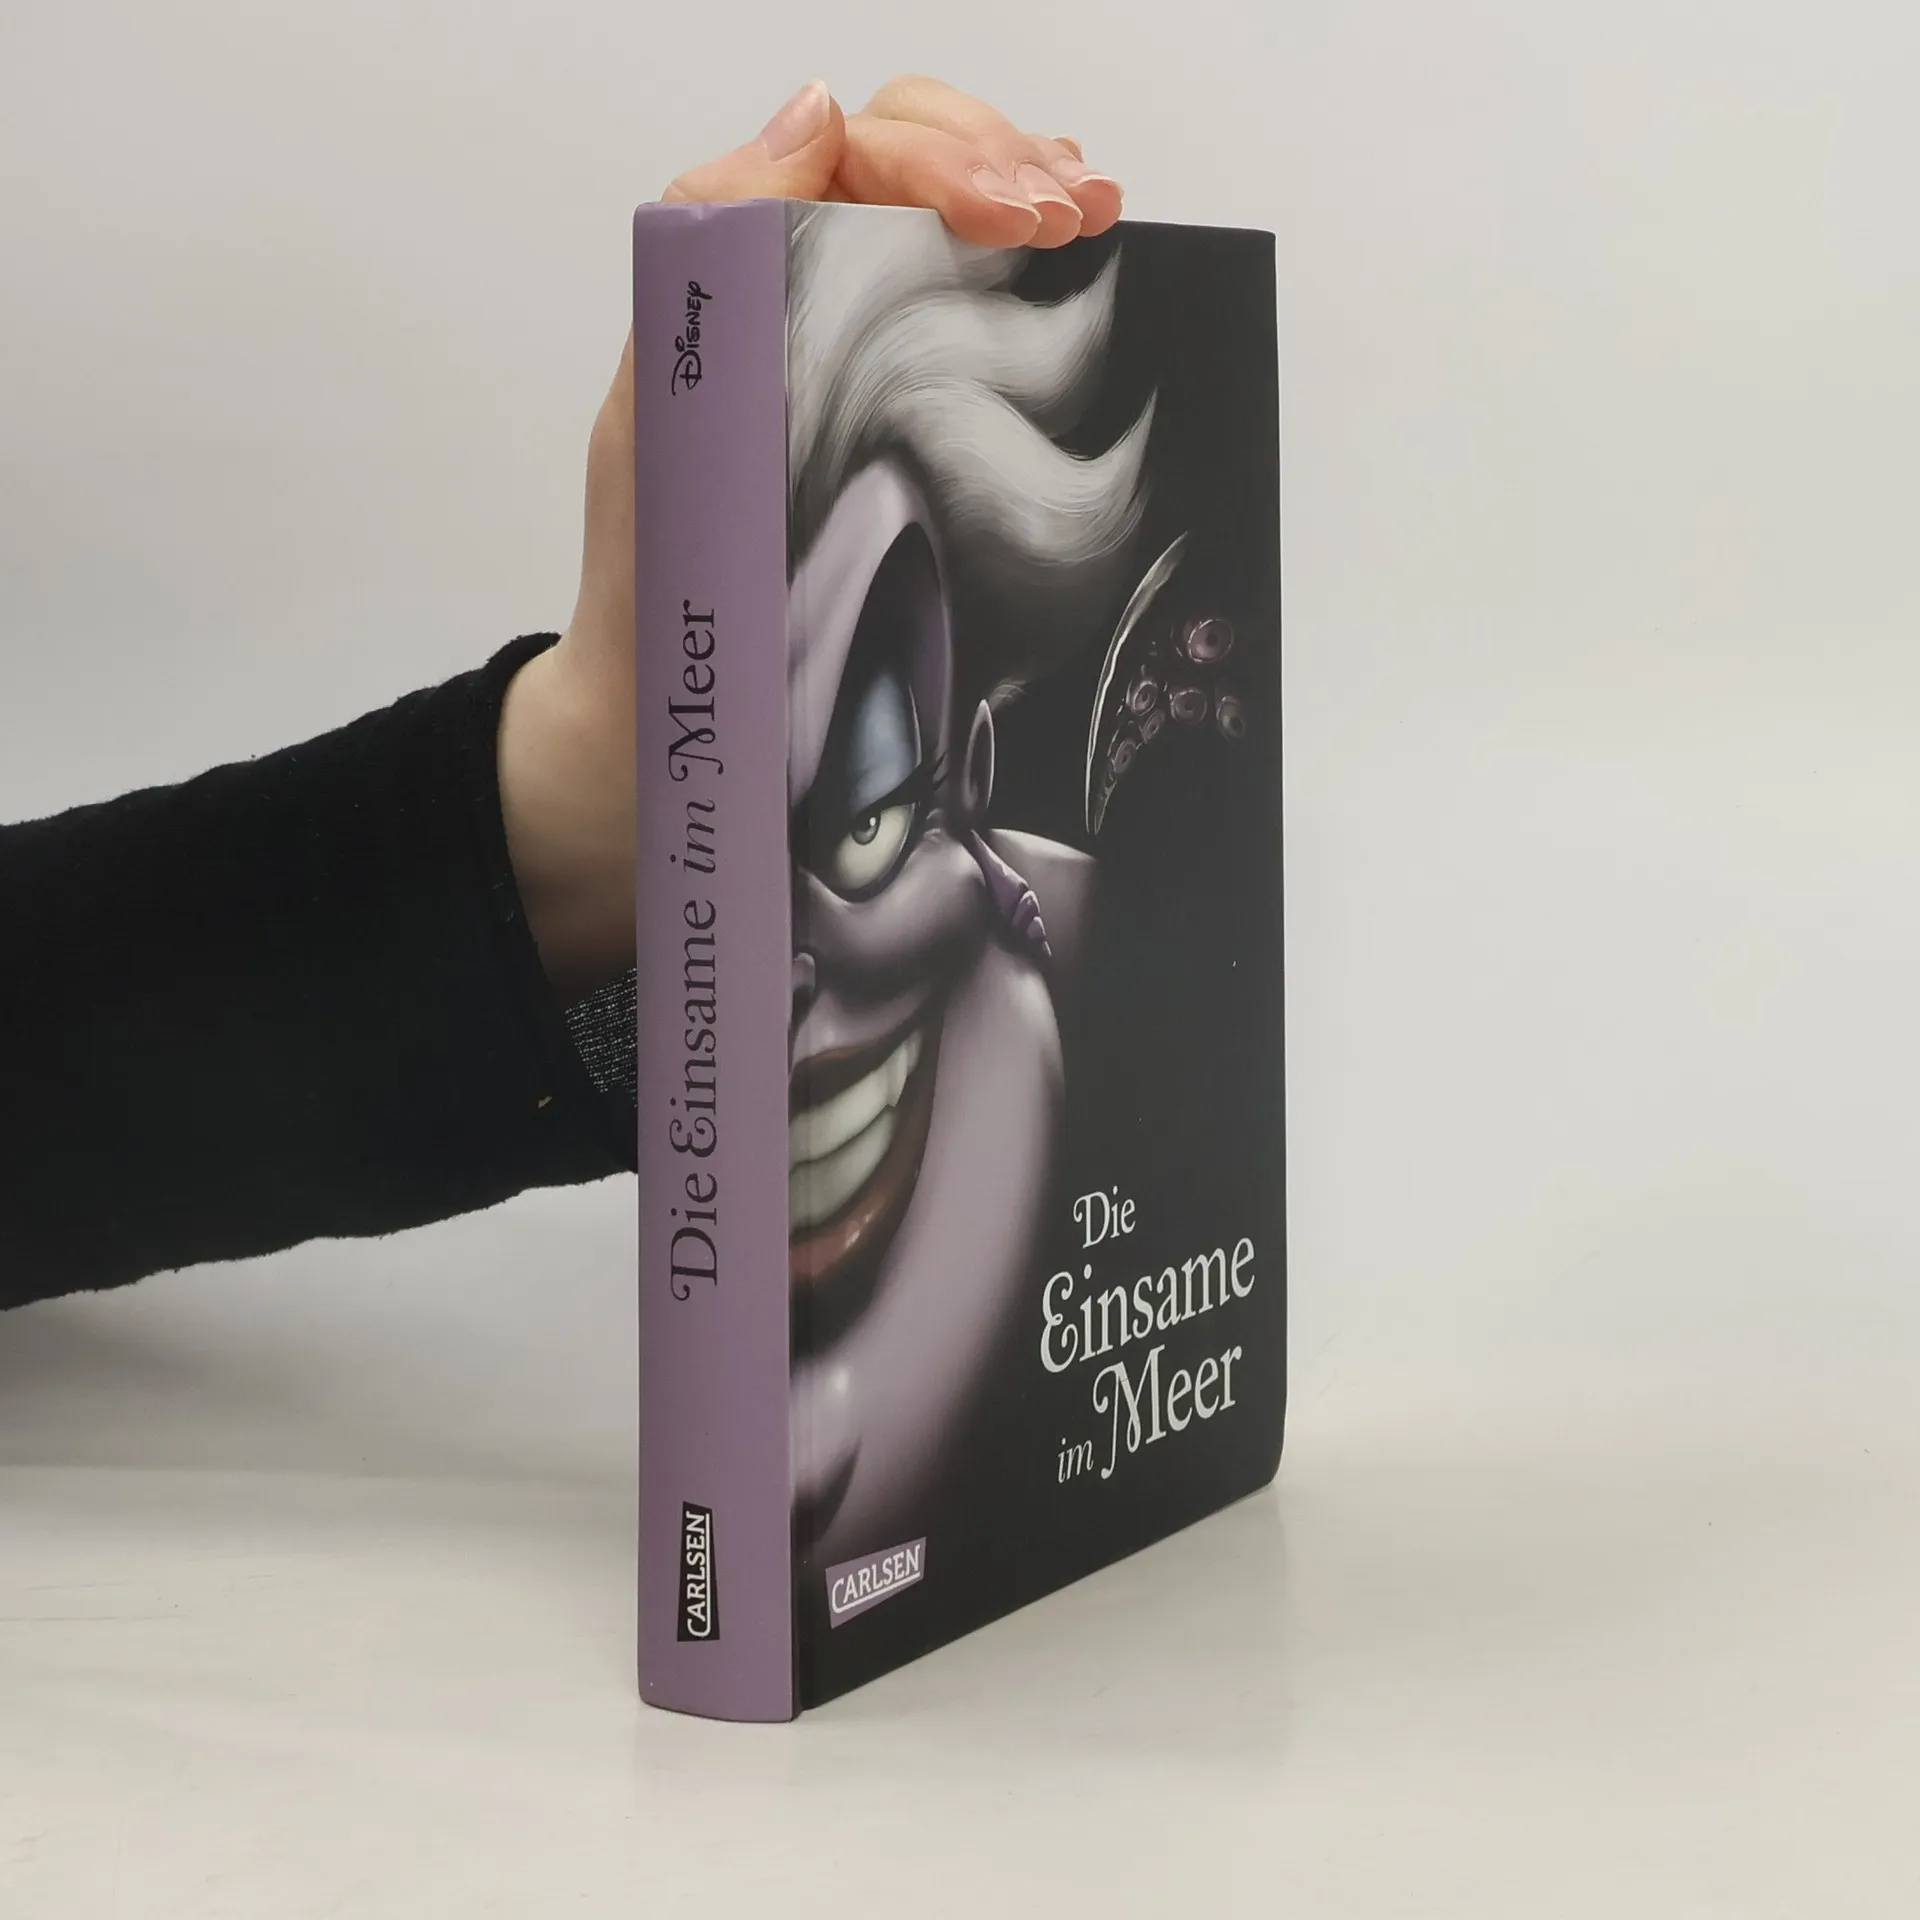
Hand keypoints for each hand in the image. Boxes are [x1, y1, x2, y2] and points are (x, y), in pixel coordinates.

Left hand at [497, 78, 1123, 1000]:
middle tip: (1080, 211)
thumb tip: (815, 116)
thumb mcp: (659, 419)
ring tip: (1092, 215)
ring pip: (941, 232)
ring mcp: (840, 366)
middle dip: (1003, 168)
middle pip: (907, 172)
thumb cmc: (656, 598)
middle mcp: (784, 309)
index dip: (945, 160)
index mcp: (726, 291)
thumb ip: (710, 263)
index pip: (847, 158)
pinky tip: (1069, 266)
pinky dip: (1019, 281)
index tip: (1024, 215)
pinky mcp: (882, 432)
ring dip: (1025, 203)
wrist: (662, 732)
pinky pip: (954, 320)